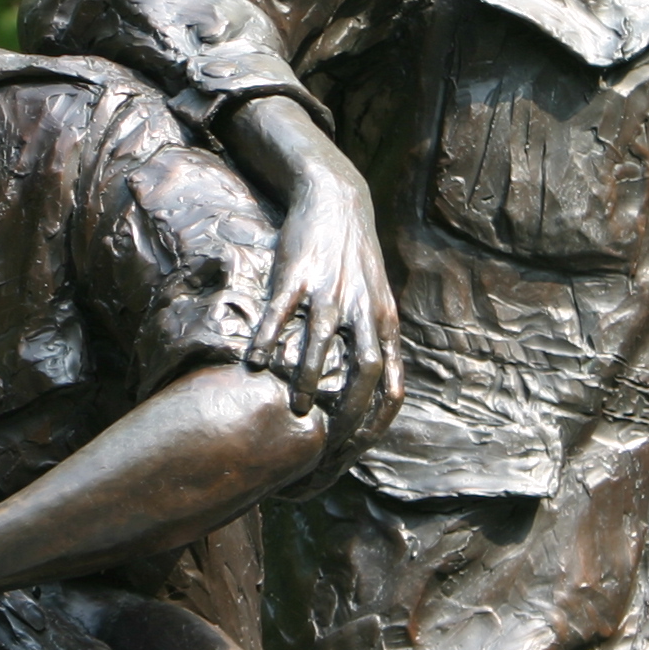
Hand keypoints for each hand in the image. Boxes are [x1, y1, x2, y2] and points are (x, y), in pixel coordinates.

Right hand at [229, 99, 401, 452]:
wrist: (337, 198)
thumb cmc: (354, 258)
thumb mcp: (377, 298)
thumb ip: (376, 339)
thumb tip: (373, 389)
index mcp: (384, 320)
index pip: (393, 382)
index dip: (377, 422)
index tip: (354, 451)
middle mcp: (363, 309)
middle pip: (367, 370)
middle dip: (348, 414)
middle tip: (325, 444)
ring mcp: (330, 290)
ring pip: (323, 345)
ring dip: (310, 382)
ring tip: (296, 411)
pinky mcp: (298, 273)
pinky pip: (282, 313)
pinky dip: (269, 340)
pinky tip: (255, 364)